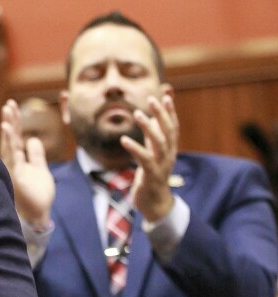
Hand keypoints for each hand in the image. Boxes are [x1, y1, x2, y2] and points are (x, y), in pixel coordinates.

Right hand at [0, 99, 54, 224]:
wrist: (37, 216)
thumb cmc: (37, 195)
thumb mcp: (41, 170)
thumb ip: (36, 155)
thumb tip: (32, 139)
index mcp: (18, 160)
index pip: (15, 137)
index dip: (15, 122)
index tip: (12, 106)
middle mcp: (12, 162)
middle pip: (10, 137)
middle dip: (10, 120)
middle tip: (9, 104)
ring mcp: (12, 168)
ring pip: (9, 144)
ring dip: (8, 128)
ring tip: (7, 113)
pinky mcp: (15, 175)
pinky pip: (12, 155)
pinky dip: (9, 141)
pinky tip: (8, 129)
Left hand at [122, 95, 178, 222]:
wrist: (154, 203)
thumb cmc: (151, 175)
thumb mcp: (152, 152)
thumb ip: (152, 135)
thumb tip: (152, 117)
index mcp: (170, 149)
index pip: (173, 126)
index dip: (170, 110)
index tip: (166, 93)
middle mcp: (169, 154)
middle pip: (169, 131)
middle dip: (162, 114)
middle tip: (151, 99)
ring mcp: (162, 165)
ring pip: (159, 142)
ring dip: (149, 127)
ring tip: (137, 114)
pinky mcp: (152, 175)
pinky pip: (144, 159)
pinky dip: (135, 148)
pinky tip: (124, 139)